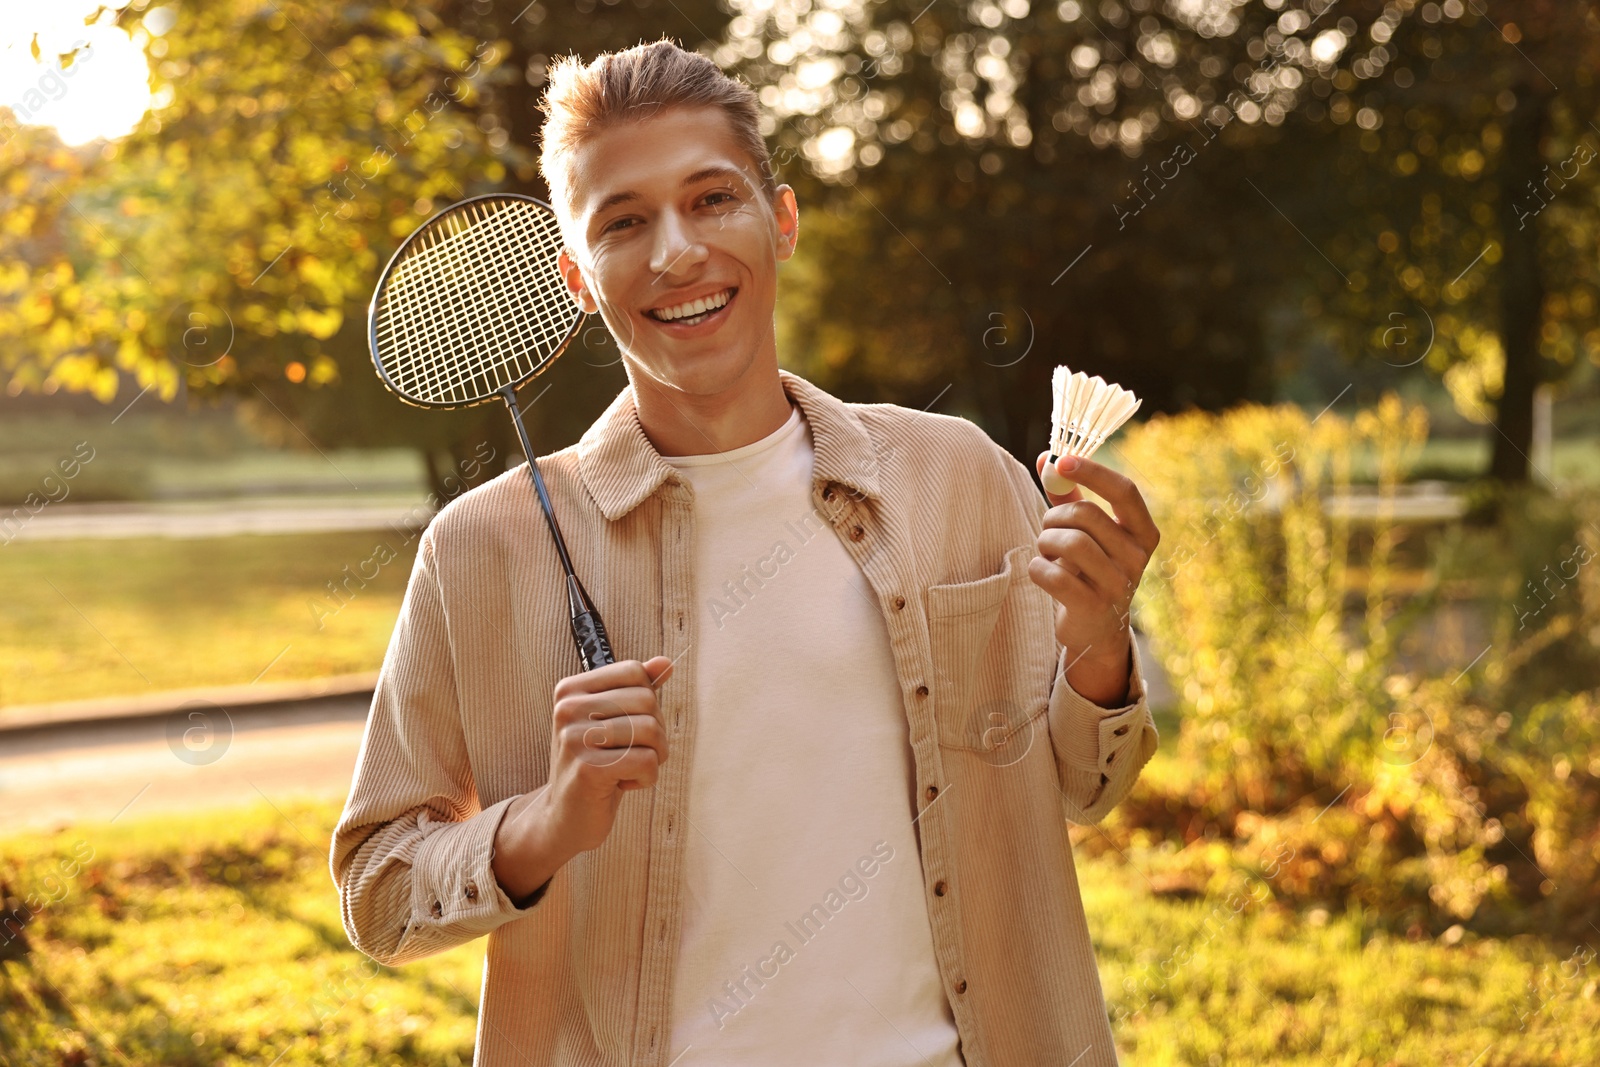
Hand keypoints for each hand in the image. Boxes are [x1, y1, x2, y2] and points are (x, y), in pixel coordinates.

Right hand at [492, 655, 672, 901]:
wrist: (565, 817)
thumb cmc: (594, 766)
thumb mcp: (612, 722)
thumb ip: (637, 690)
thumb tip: (666, 663)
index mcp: (571, 690)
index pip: (634, 672)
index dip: (648, 701)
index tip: (632, 726)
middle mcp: (568, 709)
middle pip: (646, 700)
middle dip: (656, 732)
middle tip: (636, 753)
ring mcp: (575, 739)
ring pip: (650, 730)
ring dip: (654, 756)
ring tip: (630, 769)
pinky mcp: (589, 769)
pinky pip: (647, 760)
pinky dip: (647, 777)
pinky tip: (624, 784)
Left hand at [1030, 453, 1159, 707]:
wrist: (1095, 630)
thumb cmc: (1088, 570)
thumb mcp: (1086, 533)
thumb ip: (1067, 496)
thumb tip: (1045, 458)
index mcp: (1143, 532)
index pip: (1124, 490)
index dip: (1093, 471)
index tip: (1063, 462)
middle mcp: (1138, 558)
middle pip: (1087, 515)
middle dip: (1054, 517)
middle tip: (1047, 528)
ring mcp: (1119, 585)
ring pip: (1070, 543)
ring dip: (1045, 542)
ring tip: (1046, 552)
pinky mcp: (1094, 607)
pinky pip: (1054, 575)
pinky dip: (1038, 568)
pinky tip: (1041, 572)